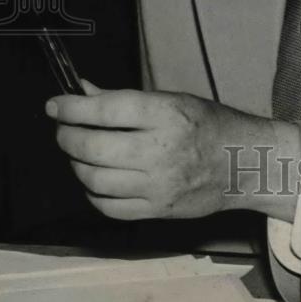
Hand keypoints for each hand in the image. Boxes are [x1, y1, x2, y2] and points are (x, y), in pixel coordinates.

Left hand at [46, 81, 297, 220]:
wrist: (246, 164)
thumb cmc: (210, 124)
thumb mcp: (174, 100)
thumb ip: (126, 100)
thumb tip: (83, 92)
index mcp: (166, 114)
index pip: (105, 109)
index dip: (72, 107)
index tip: (54, 105)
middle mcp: (160, 150)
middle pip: (93, 146)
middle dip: (67, 136)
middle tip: (63, 129)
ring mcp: (157, 185)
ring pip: (94, 179)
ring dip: (77, 164)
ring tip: (80, 153)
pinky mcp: (157, 210)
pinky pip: (108, 207)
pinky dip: (92, 192)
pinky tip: (95, 180)